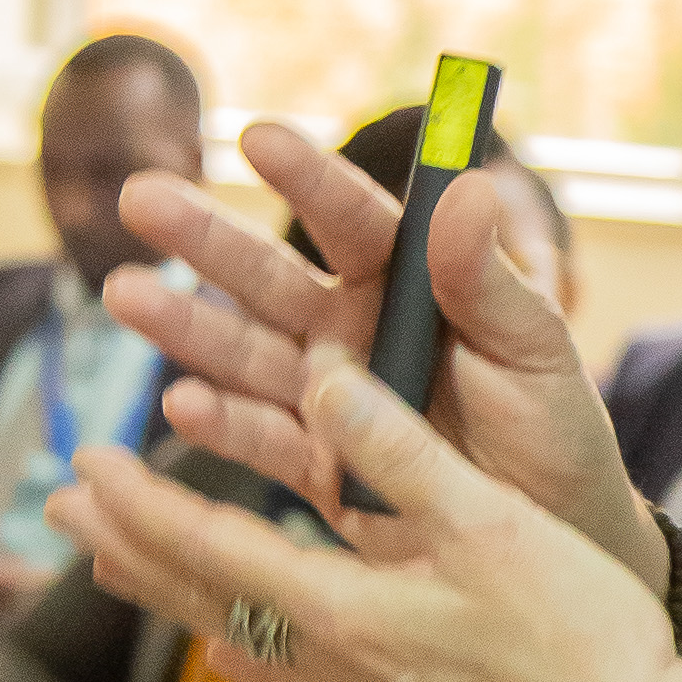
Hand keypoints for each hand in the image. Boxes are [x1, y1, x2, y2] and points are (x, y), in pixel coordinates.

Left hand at [69, 351, 681, 681]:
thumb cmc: (575, 631)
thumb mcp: (487, 519)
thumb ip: (396, 447)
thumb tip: (320, 374)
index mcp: (345, 611)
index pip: (211, 549)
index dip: (142, 504)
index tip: (86, 462)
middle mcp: (332, 663)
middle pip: (199, 598)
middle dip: (126, 547)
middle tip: (61, 507)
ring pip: (232, 636)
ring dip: (166, 591)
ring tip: (113, 563)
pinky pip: (279, 672)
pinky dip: (235, 640)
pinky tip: (227, 643)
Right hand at [109, 131, 662, 586]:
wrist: (556, 543)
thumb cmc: (554, 433)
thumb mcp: (535, 353)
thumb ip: (491, 281)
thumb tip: (468, 189)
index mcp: (413, 288)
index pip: (356, 221)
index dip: (309, 179)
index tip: (260, 138)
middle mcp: (357, 332)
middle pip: (273, 278)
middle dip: (207, 239)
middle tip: (140, 198)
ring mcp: (329, 399)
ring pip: (246, 352)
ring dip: (187, 326)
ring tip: (125, 295)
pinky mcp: (317, 466)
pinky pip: (260, 439)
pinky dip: (221, 423)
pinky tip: (183, 403)